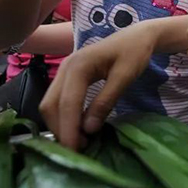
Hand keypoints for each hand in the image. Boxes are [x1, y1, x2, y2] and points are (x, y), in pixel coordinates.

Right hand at [39, 28, 153, 149]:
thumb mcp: (125, 76)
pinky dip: (63, 117)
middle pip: (50, 105)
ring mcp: (64, 72)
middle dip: (60, 129)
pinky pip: (58, 100)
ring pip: (50, 104)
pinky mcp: (68, 78)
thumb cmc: (134, 52)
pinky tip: (78, 129)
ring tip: (80, 143)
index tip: (75, 151)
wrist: (136, 35)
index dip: (69, 129)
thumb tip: (88, 129)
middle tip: (78, 151)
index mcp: (78, 66)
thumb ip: (106, 101)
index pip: (67, 103)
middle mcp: (65, 68)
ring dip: (60, 125)